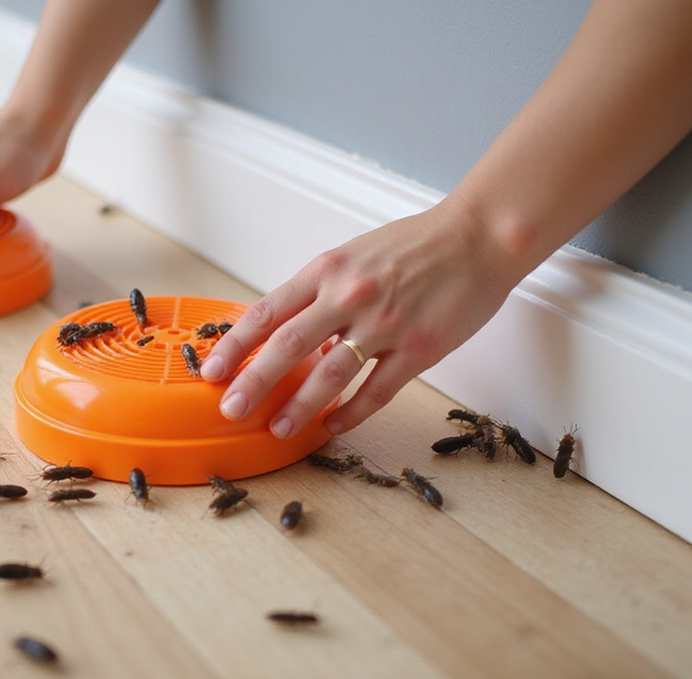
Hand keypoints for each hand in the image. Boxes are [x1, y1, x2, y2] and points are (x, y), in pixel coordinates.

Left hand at [200, 197, 517, 436]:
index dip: (235, 345)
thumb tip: (285, 332)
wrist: (479, 236)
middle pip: (287, 347)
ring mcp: (385, 324)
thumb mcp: (353, 256)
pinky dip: (351, 412)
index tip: (211, 370)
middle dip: (253, 382)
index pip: (267, 313)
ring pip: (330, 375)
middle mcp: (350, 296)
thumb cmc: (415, 245)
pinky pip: (377, 390)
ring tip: (276, 429)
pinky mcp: (420, 348)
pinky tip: (332, 426)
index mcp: (327, 271)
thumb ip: (319, 292)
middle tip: (230, 409)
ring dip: (298, 407)